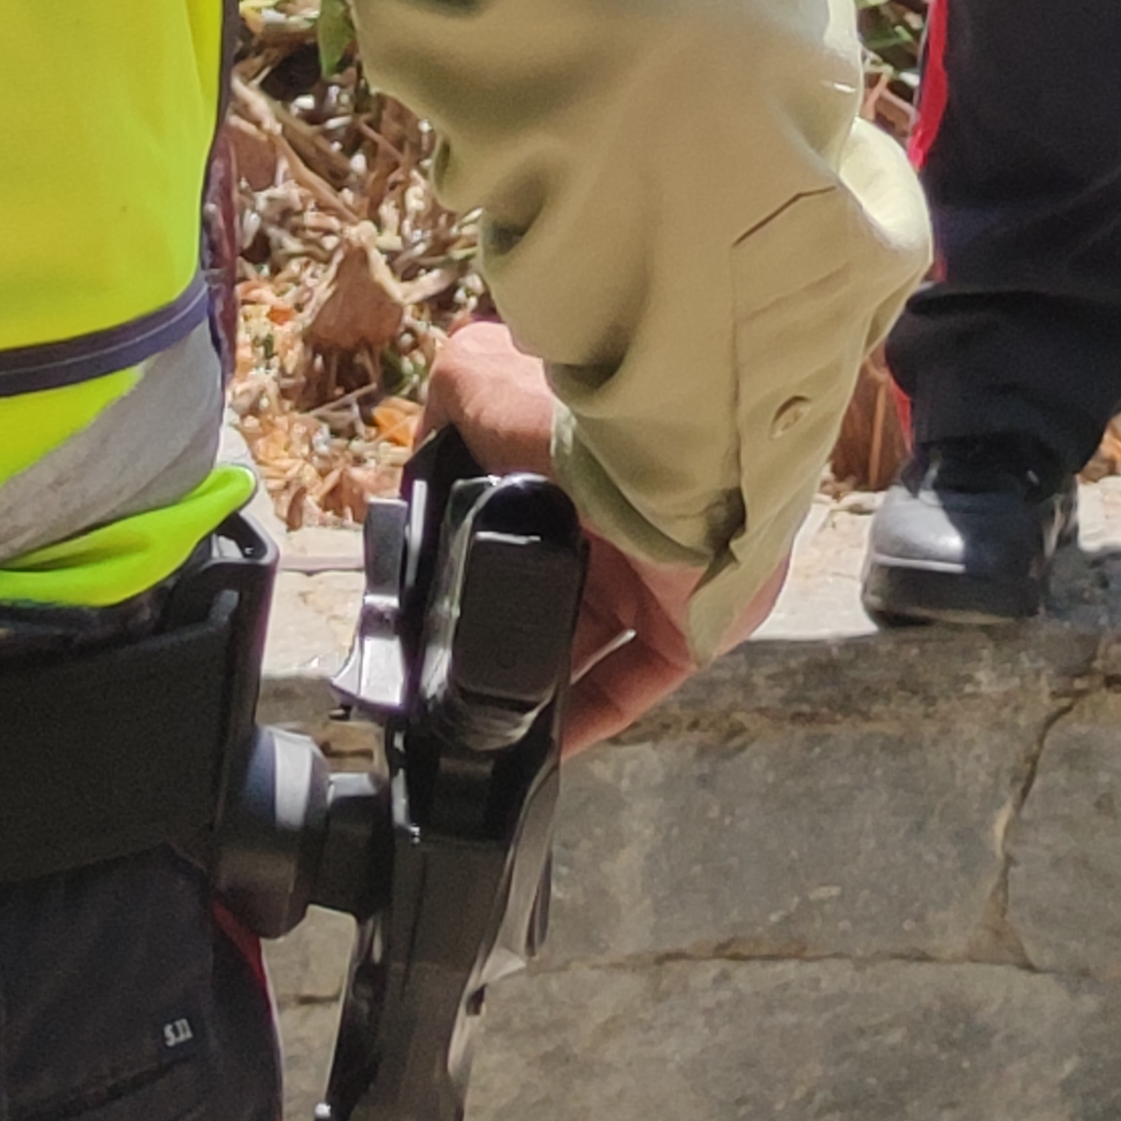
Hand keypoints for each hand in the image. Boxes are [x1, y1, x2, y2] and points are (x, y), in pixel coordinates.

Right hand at [418, 318, 771, 753]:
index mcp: (581, 458)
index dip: (484, 550)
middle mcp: (624, 515)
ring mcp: (660, 573)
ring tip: (486, 713)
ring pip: (591, 645)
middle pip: (557, 589)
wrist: (662, 448)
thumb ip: (452, 408)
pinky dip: (587, 719)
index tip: (442, 591)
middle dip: (510, 625)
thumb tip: (428, 452)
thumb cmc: (573, 408)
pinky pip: (635, 687)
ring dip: (540, 682)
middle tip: (456, 664)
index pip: (528, 513)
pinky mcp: (691, 626)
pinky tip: (540, 743)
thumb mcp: (479, 376)